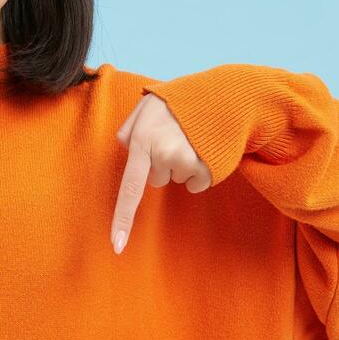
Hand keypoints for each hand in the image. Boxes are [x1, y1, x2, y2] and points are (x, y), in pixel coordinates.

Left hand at [110, 92, 211, 253]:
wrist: (222, 94)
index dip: (123, 218)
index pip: (130, 187)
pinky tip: (203, 149)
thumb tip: (127, 149)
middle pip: (155, 179)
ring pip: (176, 180)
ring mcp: (186, 162)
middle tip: (175, 137)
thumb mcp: (146, 106)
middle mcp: (163, 154)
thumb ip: (130, 128)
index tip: (116, 246)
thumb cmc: (179, 102)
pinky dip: (199, 172)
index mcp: (142, 140)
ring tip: (191, 138)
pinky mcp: (207, 170)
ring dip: (182, 163)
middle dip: (162, 162)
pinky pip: (195, 185)